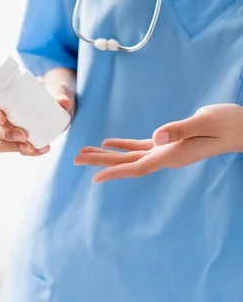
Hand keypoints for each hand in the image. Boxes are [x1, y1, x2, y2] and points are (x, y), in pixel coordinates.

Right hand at [0, 71, 75, 156]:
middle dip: (6, 134)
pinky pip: (17, 150)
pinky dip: (28, 152)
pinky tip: (42, 150)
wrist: (54, 108)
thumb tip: (63, 102)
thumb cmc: (47, 96)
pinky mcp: (16, 143)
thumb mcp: (55, 93)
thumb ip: (60, 95)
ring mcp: (6, 132)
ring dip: (13, 147)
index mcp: (2, 100)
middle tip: (24, 135)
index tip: (3, 118)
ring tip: (31, 147)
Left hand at [74, 104, 242, 182]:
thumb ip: (180, 130)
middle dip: (101, 163)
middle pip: (126, 164)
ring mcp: (165, 152)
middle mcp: (164, 157)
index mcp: (171, 155)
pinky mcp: (167, 143)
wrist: (240, 128)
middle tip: (75, 159)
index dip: (115, 172)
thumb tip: (156, 138)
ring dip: (106, 155)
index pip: (137, 168)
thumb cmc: (226, 124)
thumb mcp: (204, 123)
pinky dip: (122, 146)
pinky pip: (139, 147)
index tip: (94, 178)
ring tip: (84, 152)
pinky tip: (108, 143)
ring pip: (129, 156)